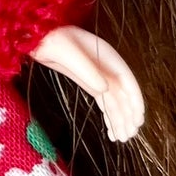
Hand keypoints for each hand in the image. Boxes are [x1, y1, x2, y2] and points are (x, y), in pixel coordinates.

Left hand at [28, 26, 144, 142]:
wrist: (36, 37)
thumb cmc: (52, 39)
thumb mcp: (67, 53)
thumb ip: (86, 70)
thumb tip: (105, 90)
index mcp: (105, 55)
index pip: (126, 80)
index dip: (134, 98)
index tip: (139, 117)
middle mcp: (105, 66)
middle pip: (122, 94)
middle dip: (127, 115)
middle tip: (129, 135)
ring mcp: (97, 75)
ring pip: (113, 101)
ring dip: (119, 119)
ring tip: (122, 138)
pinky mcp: (87, 82)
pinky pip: (103, 101)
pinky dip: (108, 116)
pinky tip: (111, 131)